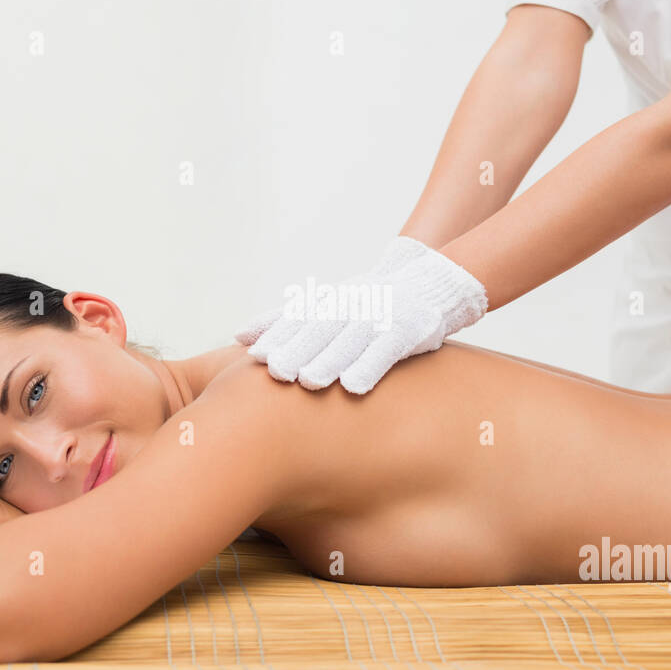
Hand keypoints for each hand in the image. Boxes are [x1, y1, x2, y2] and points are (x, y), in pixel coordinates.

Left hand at [236, 236, 487, 393]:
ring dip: (329, 360)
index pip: (298, 317)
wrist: (431, 283)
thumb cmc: (370, 303)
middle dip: (297, 348)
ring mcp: (379, 316)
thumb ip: (288, 319)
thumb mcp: (328, 304)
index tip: (254, 355)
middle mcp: (351, 305)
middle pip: (320, 327)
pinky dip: (369, 366)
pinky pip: (386, 350)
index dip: (277, 334)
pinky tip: (353, 387)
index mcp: (330, 300)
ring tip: (309, 382)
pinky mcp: (407, 330)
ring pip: (351, 339)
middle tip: (276, 372)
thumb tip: (239, 336)